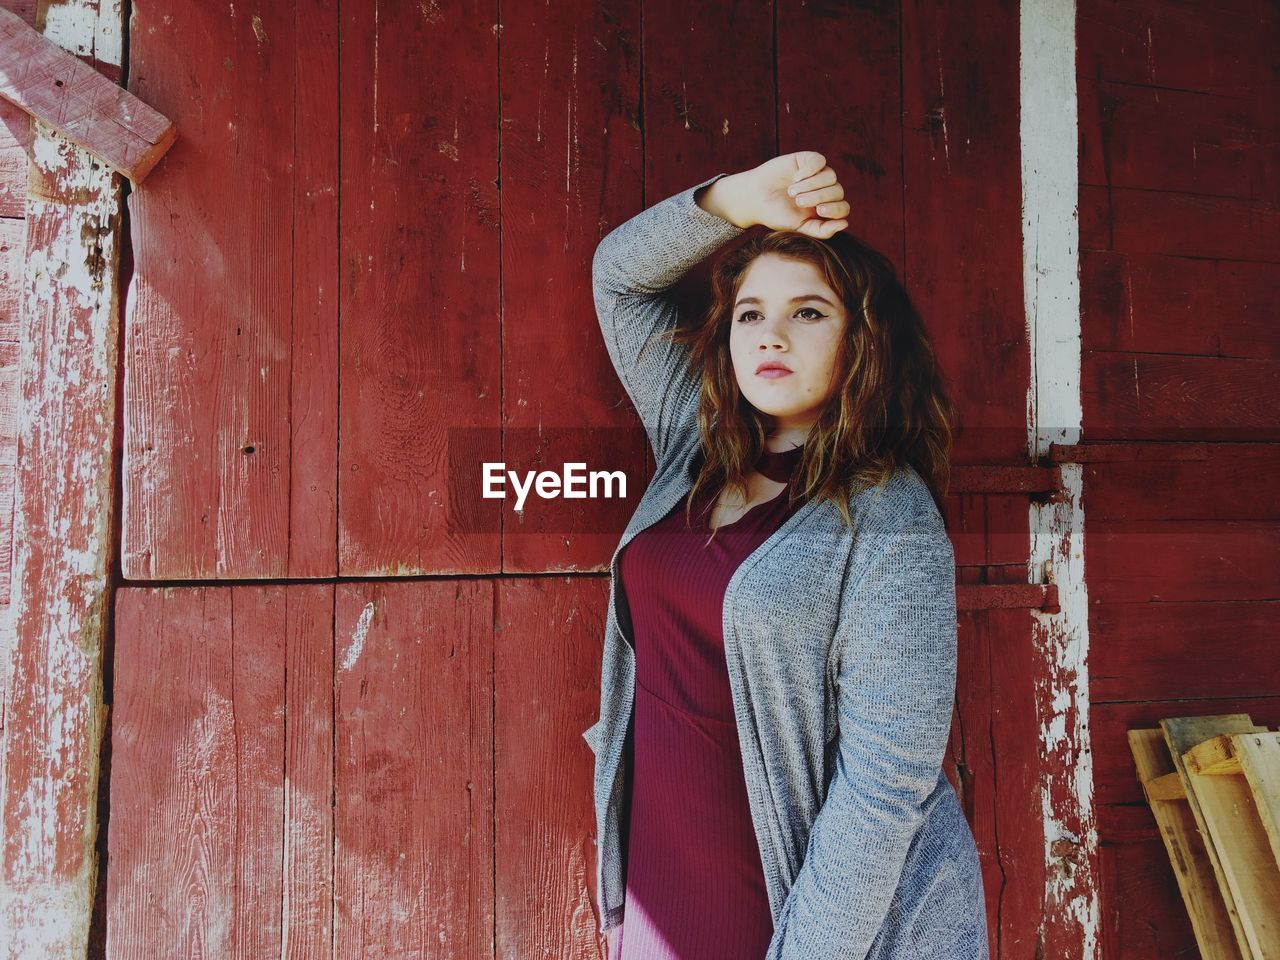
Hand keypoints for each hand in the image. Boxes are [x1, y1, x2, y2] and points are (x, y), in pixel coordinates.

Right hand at [699, 151, 849, 237]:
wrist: (754, 198)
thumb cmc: (776, 215)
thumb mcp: (799, 228)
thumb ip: (821, 230)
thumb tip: (845, 224)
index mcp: (825, 208)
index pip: (843, 207)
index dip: (836, 209)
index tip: (819, 211)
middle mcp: (824, 190)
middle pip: (837, 190)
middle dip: (818, 196)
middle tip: (798, 201)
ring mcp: (816, 173)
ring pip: (830, 176)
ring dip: (812, 184)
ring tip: (792, 191)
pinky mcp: (806, 160)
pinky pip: (819, 161)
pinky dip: (810, 170)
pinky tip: (795, 177)